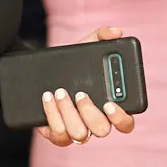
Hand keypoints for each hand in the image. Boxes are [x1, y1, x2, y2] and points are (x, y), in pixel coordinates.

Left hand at [35, 26, 136, 147]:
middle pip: (102, 130)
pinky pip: (58, 134)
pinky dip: (52, 114)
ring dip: (68, 112)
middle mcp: (95, 123)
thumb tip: (115, 31)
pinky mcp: (57, 135)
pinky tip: (47, 97)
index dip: (121, 118)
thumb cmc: (70, 64)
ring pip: (79, 134)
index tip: (110, 104)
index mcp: (109, 107)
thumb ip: (101, 36)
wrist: (40, 73)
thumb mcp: (84, 48)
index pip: (126, 123)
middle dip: (90, 112)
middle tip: (80, 94)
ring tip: (59, 92)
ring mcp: (76, 131)